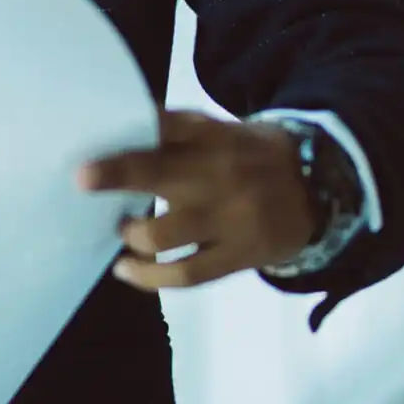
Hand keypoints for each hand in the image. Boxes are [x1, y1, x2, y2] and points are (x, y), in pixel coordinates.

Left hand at [76, 109, 313, 290]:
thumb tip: (117, 133)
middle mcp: (221, 174)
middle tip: (80, 180)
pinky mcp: (241, 255)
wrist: (322, 190)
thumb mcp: (225, 131)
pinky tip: (126, 270)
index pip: (168, 126)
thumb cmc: (251, 157)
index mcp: (215, 136)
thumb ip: (179, 132)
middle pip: (159, 173)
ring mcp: (232, 218)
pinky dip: (149, 276)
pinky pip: (188, 273)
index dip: (130, 130)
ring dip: (131, 233)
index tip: (93, 132)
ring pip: (164, 232)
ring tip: (121, 230)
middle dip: (115, 176)